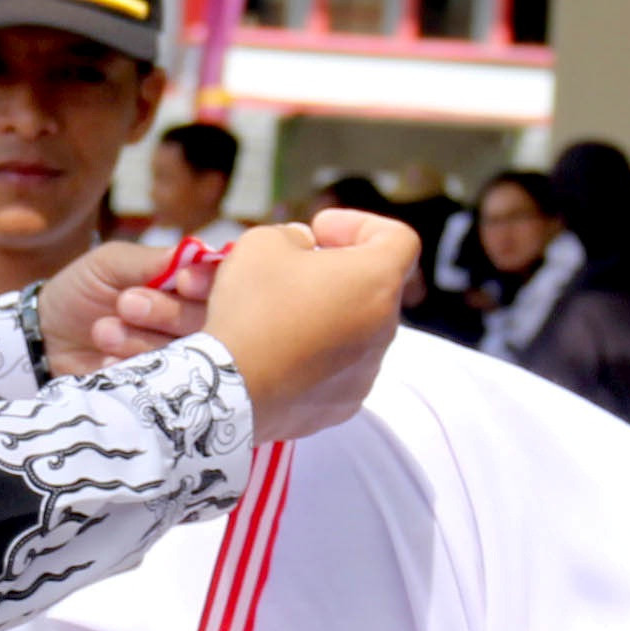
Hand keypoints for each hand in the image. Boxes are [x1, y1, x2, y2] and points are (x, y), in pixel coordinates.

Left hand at [38, 236, 197, 376]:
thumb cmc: (81, 289)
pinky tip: (105, 361)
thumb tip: (199, 252)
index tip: (182, 281)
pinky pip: (160, 384)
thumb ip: (152, 260)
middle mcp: (192, 324)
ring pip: (186, 355)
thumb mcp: (110, 263)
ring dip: (140, 341)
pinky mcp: (159, 391)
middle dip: (166, 312)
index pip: (220, 283)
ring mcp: (178, 360)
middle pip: (207, 321)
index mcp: (187, 286)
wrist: (46, 337)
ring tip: (102, 331)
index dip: (207, 284)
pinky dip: (130, 368)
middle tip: (126, 303)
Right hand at [207, 213, 412, 440]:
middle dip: (334, 272)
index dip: (361, 226)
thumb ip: (293, 236)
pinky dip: (313, 355)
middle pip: (370, 287)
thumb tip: (304, 250)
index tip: (320, 231)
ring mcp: (366, 372)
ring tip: (277, 313)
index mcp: (377, 282)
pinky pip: (336, 369)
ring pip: (352, 330)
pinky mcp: (344, 405)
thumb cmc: (254, 307)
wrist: (230, 390)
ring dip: (323, 314)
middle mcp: (384, 329)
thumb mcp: (264, 243)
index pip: (399, 239)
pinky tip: (276, 351)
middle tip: (291, 270)